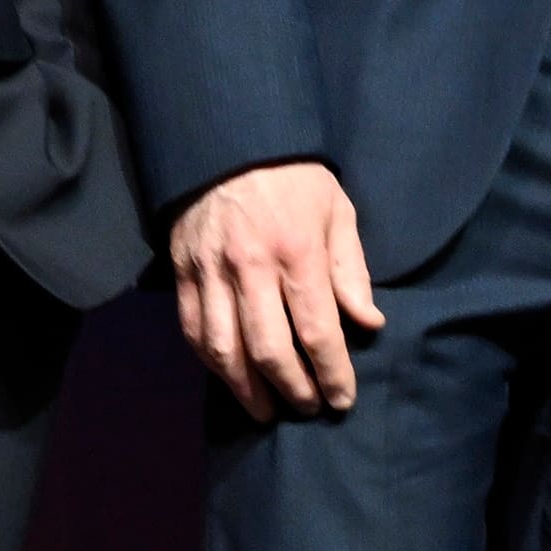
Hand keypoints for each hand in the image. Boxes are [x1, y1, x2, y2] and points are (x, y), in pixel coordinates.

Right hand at [170, 160, 379, 421]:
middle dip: (293, 390)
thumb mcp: (337, 211)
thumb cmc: (293, 177)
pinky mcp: (182, 272)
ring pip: (224, 349)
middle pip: (269, 350)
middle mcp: (251, 267)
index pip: (317, 331)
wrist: (228, 139)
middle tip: (309, 408)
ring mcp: (211, 271)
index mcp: (297, 251)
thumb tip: (368, 324)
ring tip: (266, 410)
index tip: (342, 399)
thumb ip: (352, 271)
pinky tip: (229, 378)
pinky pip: (193, 330)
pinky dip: (211, 363)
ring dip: (246, 390)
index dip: (332, 373)